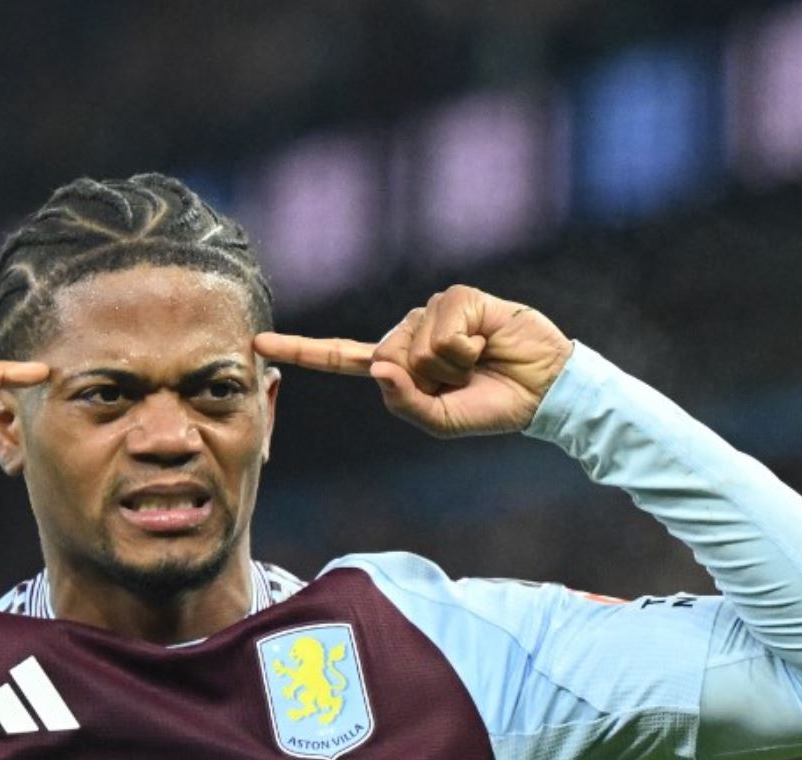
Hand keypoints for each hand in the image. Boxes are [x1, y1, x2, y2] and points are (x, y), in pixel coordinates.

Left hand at [253, 286, 571, 436]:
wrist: (543, 391)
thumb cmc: (493, 406)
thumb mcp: (442, 420)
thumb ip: (406, 404)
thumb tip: (379, 368)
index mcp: (398, 365)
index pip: (341, 357)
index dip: (302, 350)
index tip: (258, 343)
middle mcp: (409, 333)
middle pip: (385, 355)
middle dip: (424, 378)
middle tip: (463, 379)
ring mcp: (433, 311)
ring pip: (414, 344)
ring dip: (449, 364)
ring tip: (479, 360)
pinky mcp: (459, 298)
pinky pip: (442, 329)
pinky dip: (466, 346)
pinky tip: (487, 341)